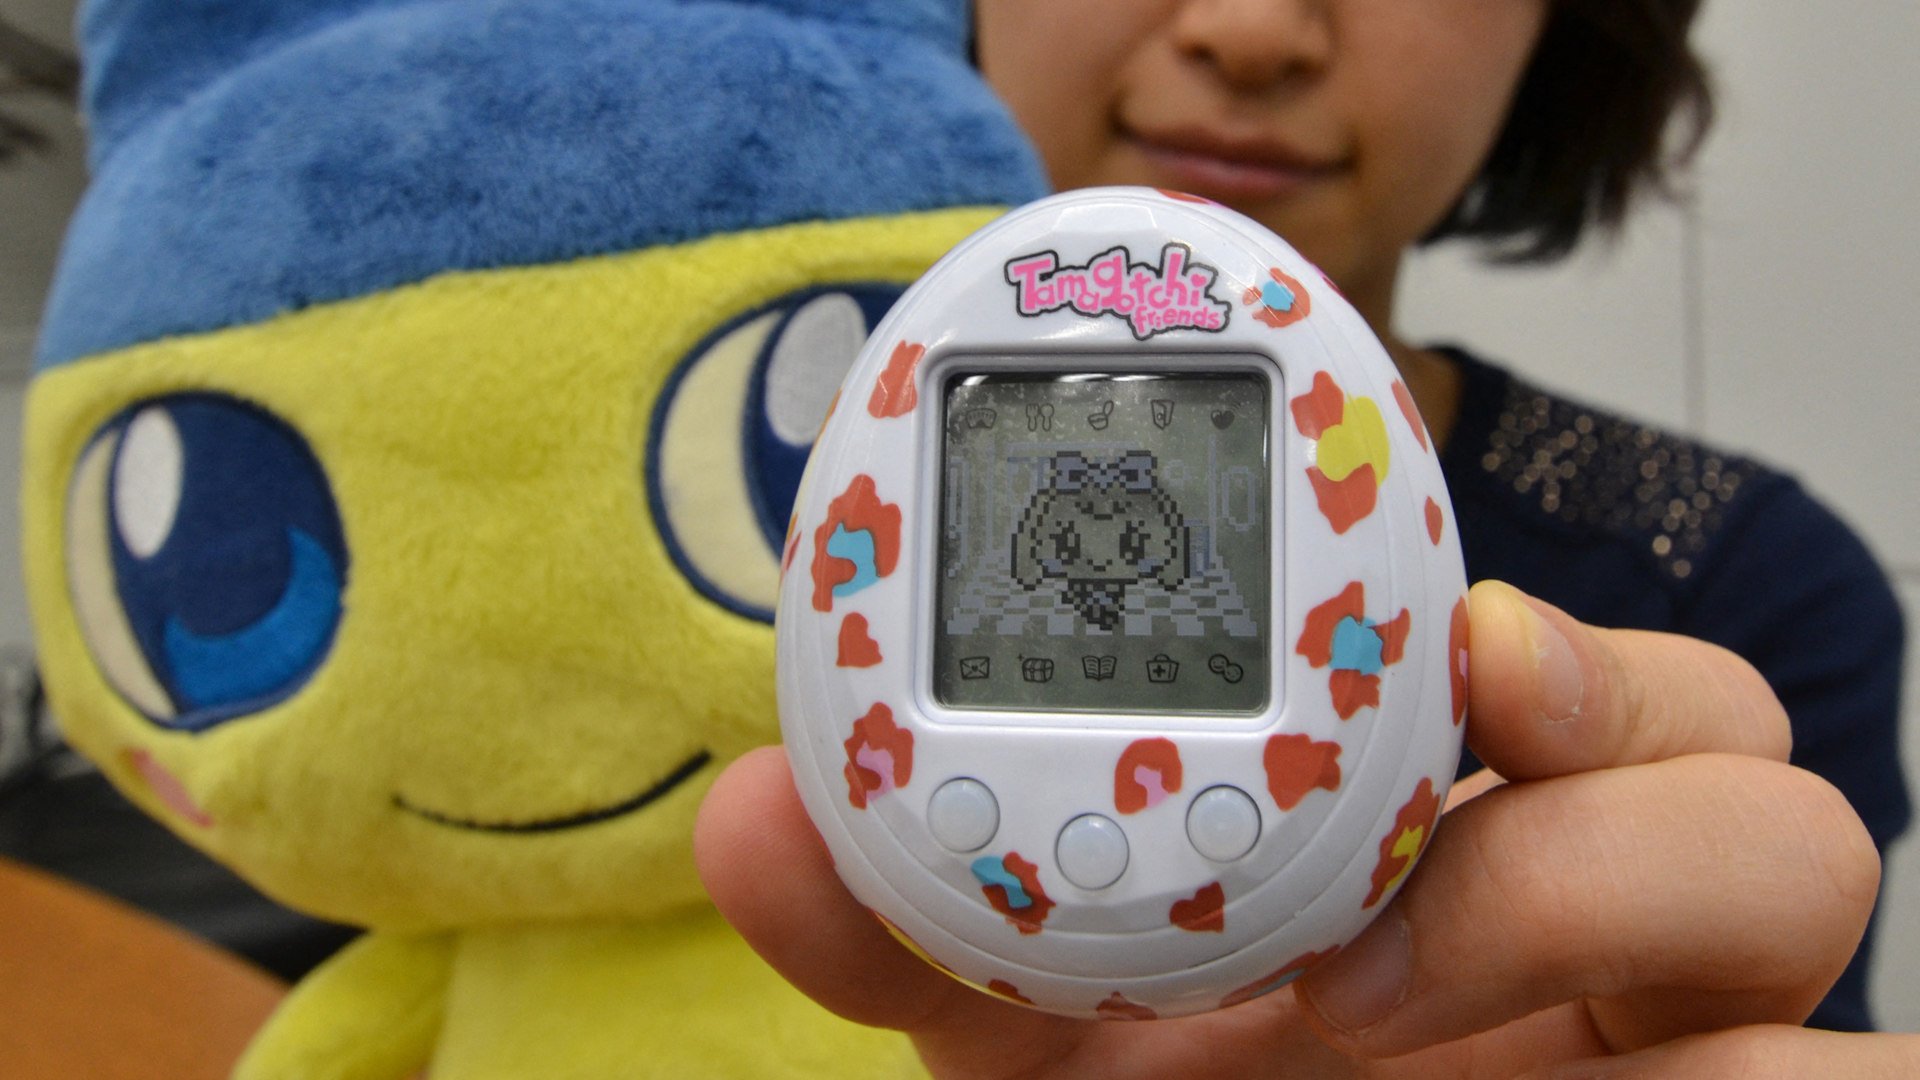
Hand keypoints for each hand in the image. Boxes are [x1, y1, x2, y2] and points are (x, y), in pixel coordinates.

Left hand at [696, 582, 1914, 1077]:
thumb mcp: (1022, 1036)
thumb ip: (906, 927)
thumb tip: (746, 816)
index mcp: (1401, 823)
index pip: (1515, 654)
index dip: (1484, 585)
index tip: (1403, 598)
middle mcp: (1554, 890)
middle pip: (1704, 703)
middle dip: (1605, 683)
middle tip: (1465, 699)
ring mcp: (1661, 1012)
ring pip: (1796, 840)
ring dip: (1639, 870)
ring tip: (1389, 989)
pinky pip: (1854, 1055)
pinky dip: (1786, 1059)